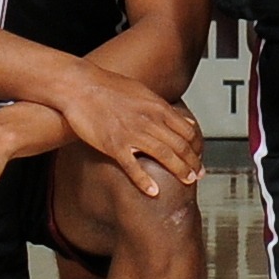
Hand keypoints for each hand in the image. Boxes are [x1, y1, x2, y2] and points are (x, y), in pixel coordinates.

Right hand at [45, 65, 203, 199]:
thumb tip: (185, 120)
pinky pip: (133, 166)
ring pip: (164, 156)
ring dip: (179, 171)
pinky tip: (154, 192)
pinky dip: (145, 181)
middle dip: (192, 162)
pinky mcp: (113, 145)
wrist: (79, 86)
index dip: (196, 147)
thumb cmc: (108, 87)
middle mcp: (149, 120)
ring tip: (187, 182)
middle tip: (198, 175)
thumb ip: (164, 108)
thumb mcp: (143, 92)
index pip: (187, 131)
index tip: (198, 158)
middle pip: (180, 145)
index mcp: (157, 107)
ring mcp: (132, 133)